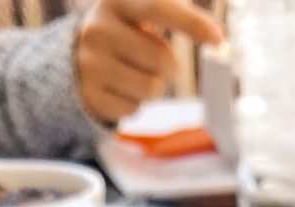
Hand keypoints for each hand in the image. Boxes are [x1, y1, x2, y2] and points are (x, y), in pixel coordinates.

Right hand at [76, 0, 221, 124]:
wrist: (76, 58)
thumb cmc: (126, 30)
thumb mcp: (141, 9)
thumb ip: (176, 11)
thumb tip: (218, 40)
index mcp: (116, 1)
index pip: (158, 8)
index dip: (191, 23)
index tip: (217, 38)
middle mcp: (98, 30)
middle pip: (163, 60)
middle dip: (168, 66)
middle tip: (150, 58)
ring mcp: (89, 64)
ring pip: (151, 89)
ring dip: (152, 86)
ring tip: (133, 72)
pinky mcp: (89, 96)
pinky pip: (133, 109)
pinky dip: (134, 103)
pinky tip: (119, 88)